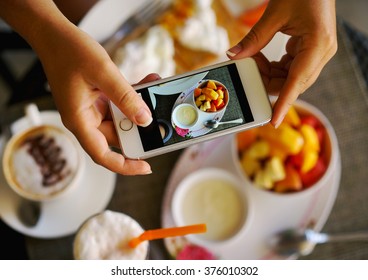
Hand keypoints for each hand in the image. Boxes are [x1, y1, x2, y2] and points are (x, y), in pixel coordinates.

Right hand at [41, 28, 158, 174]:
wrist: (53, 33)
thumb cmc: (68, 51)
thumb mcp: (102, 73)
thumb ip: (126, 97)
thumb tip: (145, 120)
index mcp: (80, 121)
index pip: (102, 155)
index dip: (125, 166)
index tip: (146, 167)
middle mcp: (85, 119)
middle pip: (117, 137)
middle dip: (140, 130)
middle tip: (160, 123)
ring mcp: (91, 109)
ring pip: (122, 119)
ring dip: (139, 108)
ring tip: (155, 91)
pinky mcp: (97, 99)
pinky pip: (120, 105)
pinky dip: (133, 97)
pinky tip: (147, 83)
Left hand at [227, 0, 336, 127]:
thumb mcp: (275, 14)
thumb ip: (254, 39)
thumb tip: (234, 55)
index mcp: (318, 45)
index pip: (296, 82)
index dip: (284, 103)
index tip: (273, 120)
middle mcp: (321, 53)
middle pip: (291, 83)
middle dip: (267, 82)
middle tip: (248, 70)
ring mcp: (317, 53)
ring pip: (289, 78)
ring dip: (269, 74)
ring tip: (254, 58)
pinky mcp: (310, 51)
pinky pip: (290, 68)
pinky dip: (274, 67)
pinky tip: (261, 57)